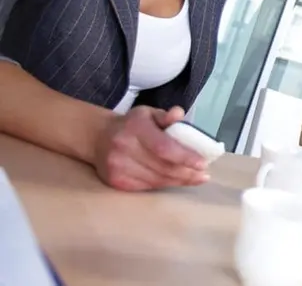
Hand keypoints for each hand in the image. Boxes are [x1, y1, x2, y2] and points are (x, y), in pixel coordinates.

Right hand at [93, 106, 208, 190]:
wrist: (98, 138)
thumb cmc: (132, 125)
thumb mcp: (148, 113)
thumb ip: (166, 116)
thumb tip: (179, 114)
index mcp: (135, 128)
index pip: (164, 147)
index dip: (184, 157)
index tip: (202, 163)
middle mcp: (124, 148)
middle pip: (162, 167)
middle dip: (186, 173)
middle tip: (203, 175)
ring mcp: (117, 167)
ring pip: (156, 180)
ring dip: (178, 181)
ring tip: (195, 178)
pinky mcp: (115, 181)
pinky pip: (146, 187)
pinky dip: (164, 184)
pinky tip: (175, 181)